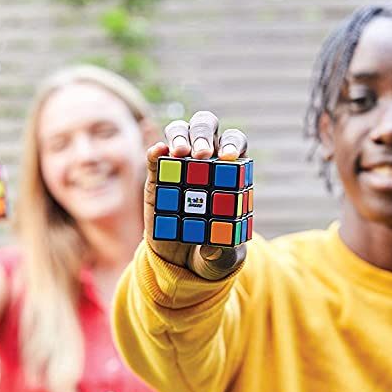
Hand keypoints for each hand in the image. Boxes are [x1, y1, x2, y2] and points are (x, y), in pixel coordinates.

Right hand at [144, 111, 247, 279]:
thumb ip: (223, 253)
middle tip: (202, 154)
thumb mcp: (223, 258)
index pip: (235, 145)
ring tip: (180, 153)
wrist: (183, 263)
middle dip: (204, 135)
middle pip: (206, 128)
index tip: (229, 157)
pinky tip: (158, 151)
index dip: (233, 144)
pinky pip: (155, 157)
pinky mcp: (157, 177)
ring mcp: (180, 167)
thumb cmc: (212, 253)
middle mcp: (206, 162)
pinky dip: (156, 150)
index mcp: (231, 173)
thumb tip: (212, 248)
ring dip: (180, 136)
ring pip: (180, 133)